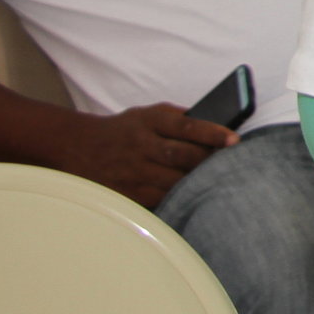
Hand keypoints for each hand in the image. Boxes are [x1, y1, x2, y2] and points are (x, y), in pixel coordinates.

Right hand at [65, 103, 235, 207]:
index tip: (234, 139)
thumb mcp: (150, 114)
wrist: (78, 147)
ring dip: (198, 183)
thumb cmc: (126, 130)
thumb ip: (180, 118)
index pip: (187, 126)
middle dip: (209, 162)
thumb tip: (218, 126)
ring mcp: (132, 172)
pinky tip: (194, 198)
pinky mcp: (126, 194)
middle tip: (233, 165)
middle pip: (182, 156)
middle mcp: (141, 146)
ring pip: (174, 182)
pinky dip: (179, 199)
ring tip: (219, 183)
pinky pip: (160, 199)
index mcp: (150, 121)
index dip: (213, 133)